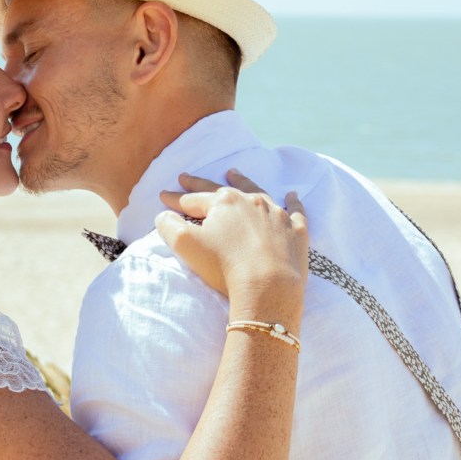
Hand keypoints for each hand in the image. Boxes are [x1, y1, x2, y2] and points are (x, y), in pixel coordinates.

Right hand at [156, 170, 308, 305]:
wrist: (268, 287)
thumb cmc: (224, 265)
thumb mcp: (185, 245)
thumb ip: (169, 226)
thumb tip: (164, 215)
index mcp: (223, 202)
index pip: (193, 199)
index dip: (176, 199)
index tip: (164, 195)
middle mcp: (251, 201)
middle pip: (221, 189)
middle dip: (201, 184)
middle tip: (186, 177)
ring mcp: (276, 214)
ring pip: (258, 191)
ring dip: (244, 181)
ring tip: (234, 172)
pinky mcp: (296, 231)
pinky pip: (295, 210)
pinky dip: (293, 202)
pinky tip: (293, 195)